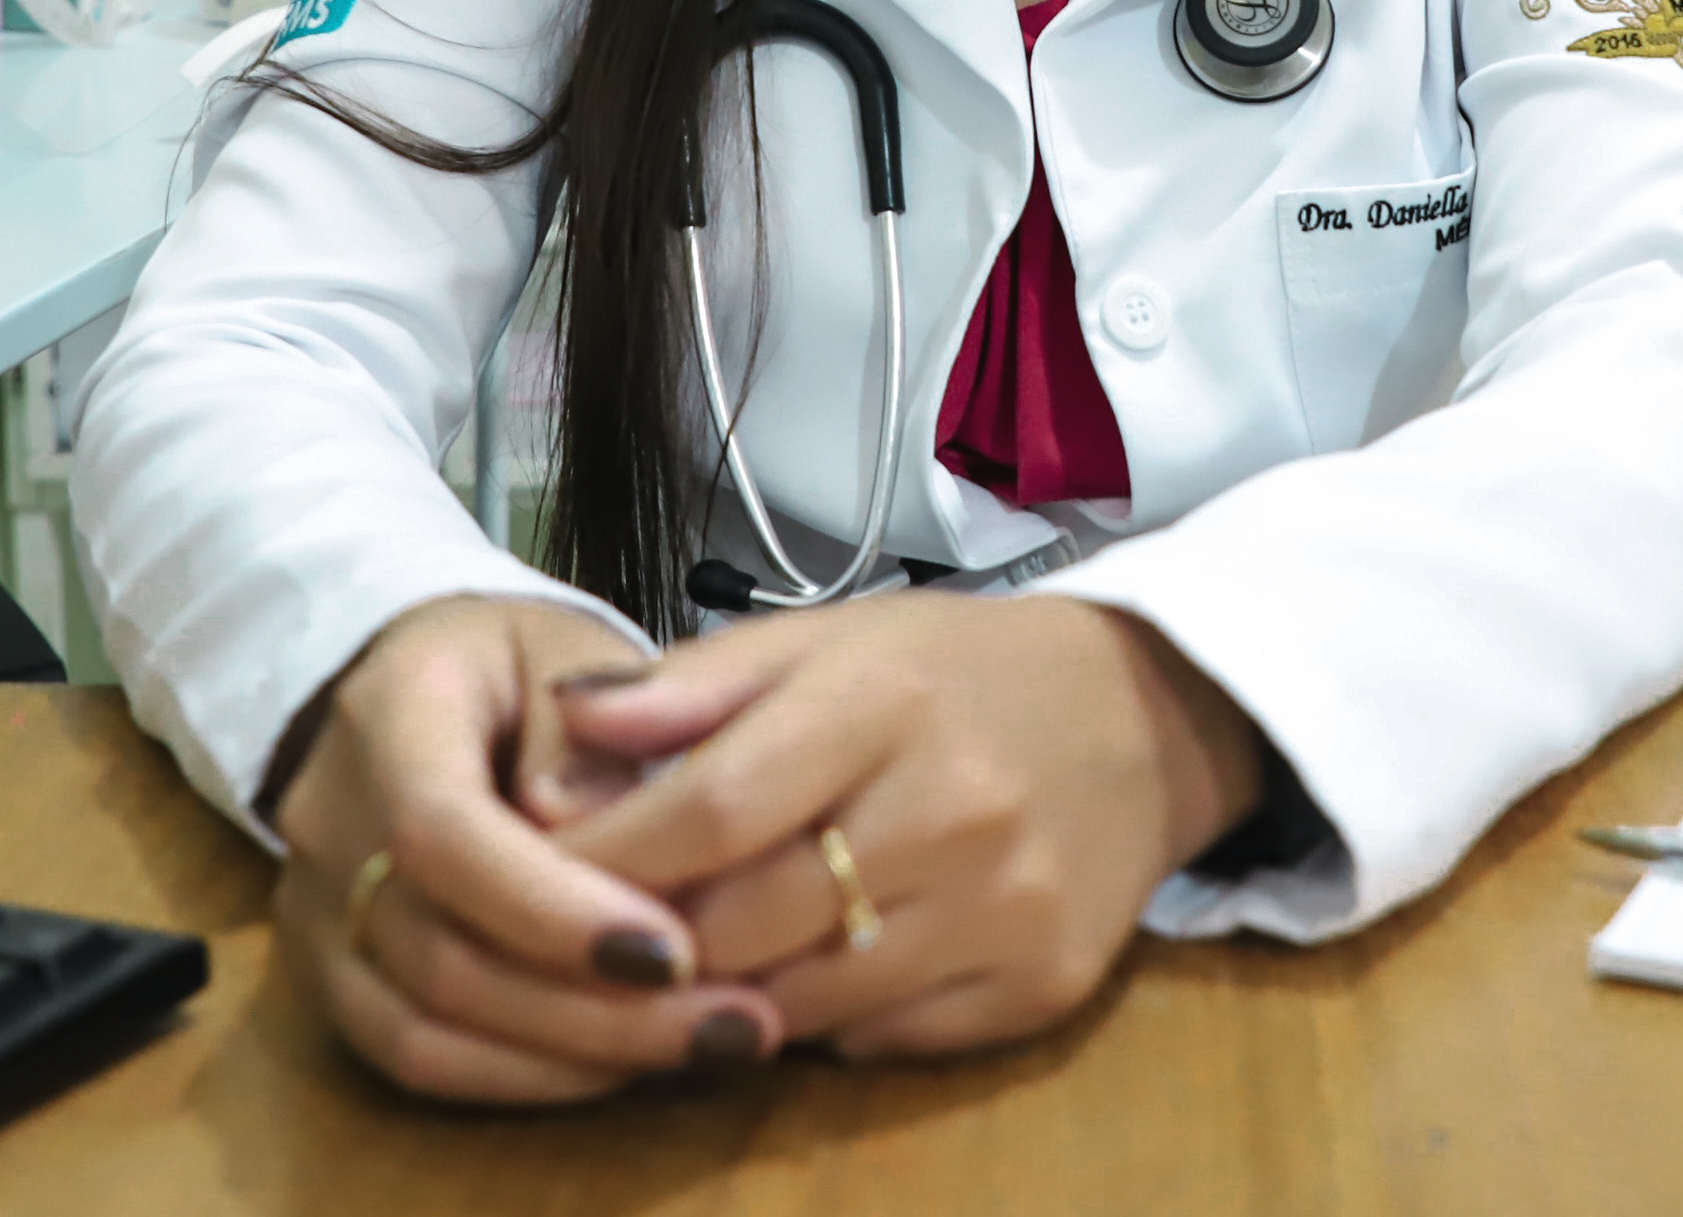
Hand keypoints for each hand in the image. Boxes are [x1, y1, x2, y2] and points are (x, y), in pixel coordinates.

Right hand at [269, 595, 787, 1101]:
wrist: (414, 691)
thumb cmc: (512, 667)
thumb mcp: (567, 648)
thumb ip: (591, 724)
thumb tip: (600, 823)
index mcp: (384, 717)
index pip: (441, 833)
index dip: (551, 908)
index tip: (674, 953)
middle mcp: (329, 826)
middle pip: (440, 956)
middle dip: (592, 1010)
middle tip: (730, 1024)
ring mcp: (315, 915)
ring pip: (425, 1030)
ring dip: (570, 1058)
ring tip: (699, 1047)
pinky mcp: (332, 980)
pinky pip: (415, 1058)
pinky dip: (522, 1077)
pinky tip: (622, 1065)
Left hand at [548, 594, 1263, 1059]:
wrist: (1142, 717)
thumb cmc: (956, 674)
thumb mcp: (826, 640)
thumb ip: (689, 685)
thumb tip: (555, 733)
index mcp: (888, 702)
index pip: (712, 808)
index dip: (609, 852)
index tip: (539, 864)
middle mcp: (956, 808)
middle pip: (746, 920)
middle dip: (652, 933)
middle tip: (607, 922)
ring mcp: (1007, 909)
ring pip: (802, 1000)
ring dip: (729, 988)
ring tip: (704, 945)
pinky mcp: (1040, 987)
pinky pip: (881, 1042)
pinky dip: (824, 1020)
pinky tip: (816, 965)